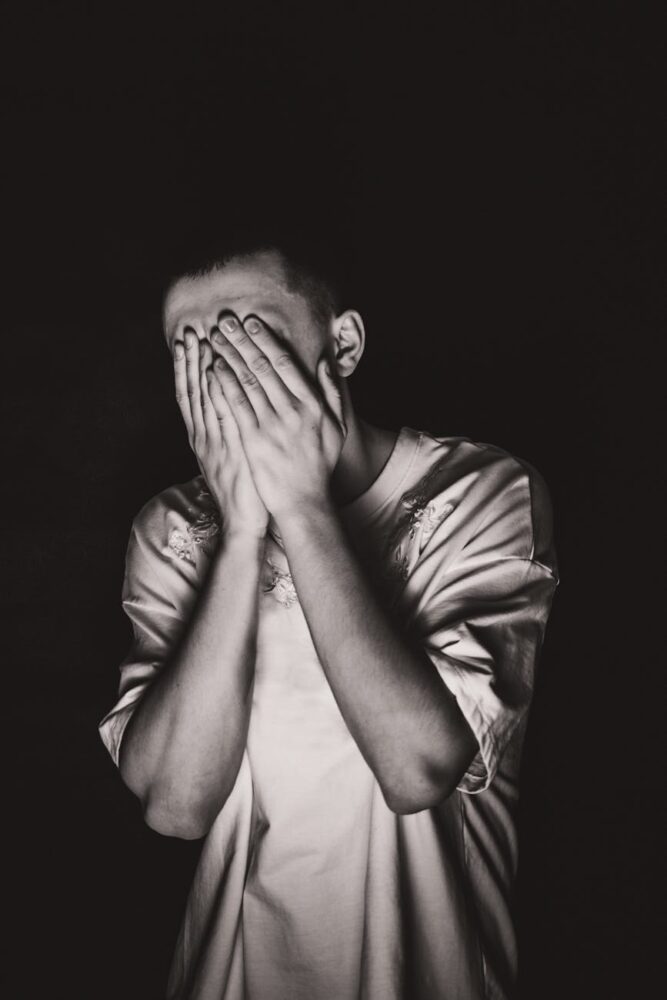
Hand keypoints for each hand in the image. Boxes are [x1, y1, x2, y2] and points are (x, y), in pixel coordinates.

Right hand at [173, 328, 269, 538]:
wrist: (245, 520)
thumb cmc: (245, 484)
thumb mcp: (232, 452)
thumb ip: (230, 425)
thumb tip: (232, 399)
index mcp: (203, 435)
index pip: (192, 393)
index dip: (188, 366)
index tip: (188, 339)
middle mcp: (204, 436)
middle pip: (193, 391)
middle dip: (189, 361)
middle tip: (188, 331)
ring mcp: (215, 443)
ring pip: (204, 399)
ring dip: (200, 369)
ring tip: (199, 342)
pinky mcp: (230, 451)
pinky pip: (222, 417)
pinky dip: (217, 394)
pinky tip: (217, 374)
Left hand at [209, 314, 346, 520]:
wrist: (303, 501)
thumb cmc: (319, 464)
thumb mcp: (337, 427)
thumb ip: (333, 392)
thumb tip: (325, 362)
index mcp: (313, 404)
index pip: (286, 363)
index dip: (266, 339)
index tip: (251, 321)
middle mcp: (294, 411)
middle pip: (263, 367)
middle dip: (243, 340)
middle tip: (225, 320)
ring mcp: (273, 425)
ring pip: (247, 381)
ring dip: (230, 356)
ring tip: (215, 337)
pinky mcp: (254, 440)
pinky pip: (236, 405)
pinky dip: (224, 384)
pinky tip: (213, 368)